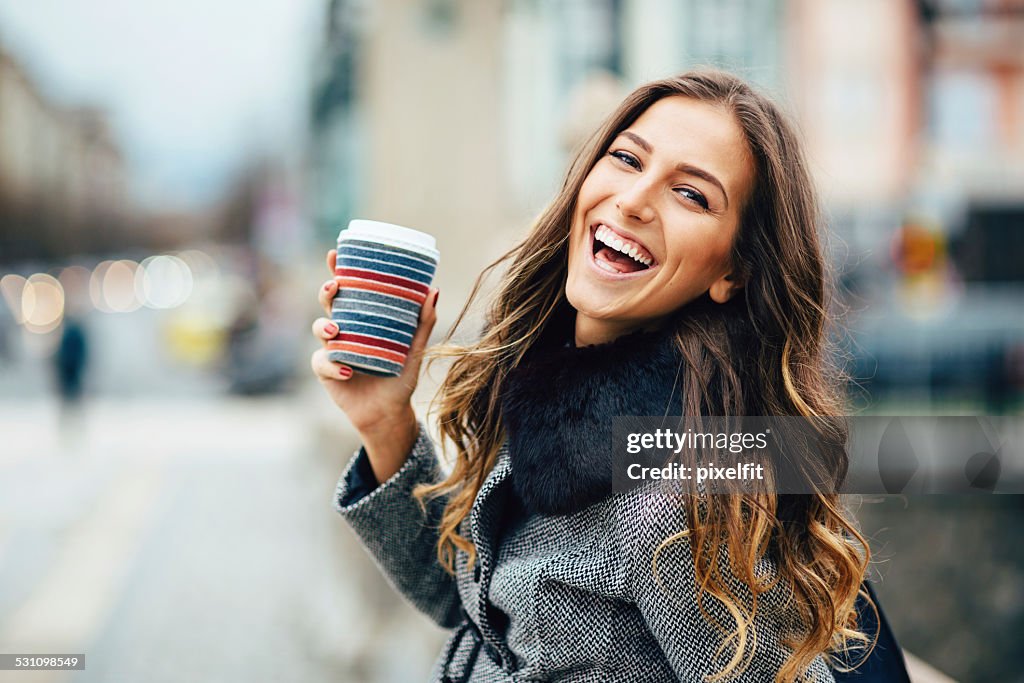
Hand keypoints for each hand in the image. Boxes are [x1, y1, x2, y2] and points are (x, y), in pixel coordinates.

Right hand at [310, 249, 438, 479]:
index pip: (347, 290)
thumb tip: (434, 290)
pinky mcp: (326, 372)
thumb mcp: (414, 349)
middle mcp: (344, 330)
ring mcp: (332, 350)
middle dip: (326, 292)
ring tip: (335, 330)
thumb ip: (423, 323)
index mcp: (362, 319)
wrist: (389, 412)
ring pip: (319, 329)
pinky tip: (347, 371)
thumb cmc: (401, 377)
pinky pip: (322, 363)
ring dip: (323, 326)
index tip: (334, 253)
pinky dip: (332, 365)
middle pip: (328, 303)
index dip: (337, 270)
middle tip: (334, 287)